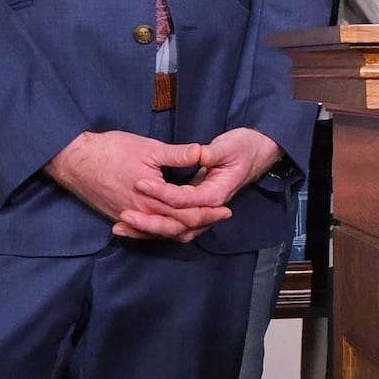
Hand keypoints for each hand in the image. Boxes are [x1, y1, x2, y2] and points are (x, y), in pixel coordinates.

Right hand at [45, 131, 230, 241]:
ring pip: (161, 232)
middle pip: (177, 227)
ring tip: (201, 223)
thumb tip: (202, 151)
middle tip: (221, 217)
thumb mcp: (149, 148)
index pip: (187, 213)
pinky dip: (160, 232)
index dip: (209, 212)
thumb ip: (177, 154)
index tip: (226, 209)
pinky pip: (144, 232)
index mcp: (152, 200)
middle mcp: (141, 215)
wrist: (75, 160)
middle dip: (202, 222)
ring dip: (182, 228)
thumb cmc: (111, 151)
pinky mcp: (118, 217)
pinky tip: (168, 228)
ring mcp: (129, 218)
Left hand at [130, 128, 281, 238]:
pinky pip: (173, 228)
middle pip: (178, 224)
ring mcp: (203, 212)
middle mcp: (209, 207)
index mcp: (216, 193)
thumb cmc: (244, 147)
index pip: (185, 200)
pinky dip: (152, 231)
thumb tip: (199, 153)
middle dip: (150, 222)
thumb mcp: (227, 146)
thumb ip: (211, 152)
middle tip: (124, 214)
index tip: (140, 183)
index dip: (161, 193)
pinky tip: (130, 227)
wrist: (257, 152)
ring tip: (121, 227)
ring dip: (148, 231)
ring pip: (174, 231)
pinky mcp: (195, 210)